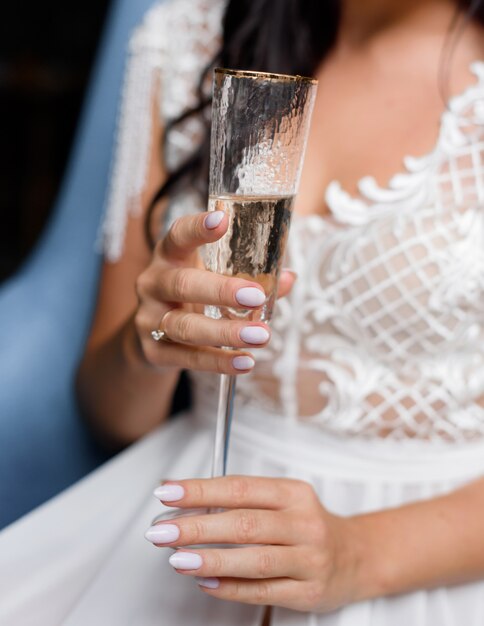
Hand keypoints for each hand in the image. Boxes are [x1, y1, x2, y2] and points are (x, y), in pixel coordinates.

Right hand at [134, 211, 295, 374]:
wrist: (148, 338)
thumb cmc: (190, 297)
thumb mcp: (211, 279)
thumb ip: (248, 278)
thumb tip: (287, 278)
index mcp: (169, 257)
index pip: (178, 236)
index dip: (197, 228)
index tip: (222, 220)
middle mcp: (153, 284)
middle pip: (182, 284)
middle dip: (221, 290)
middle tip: (256, 296)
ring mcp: (149, 319)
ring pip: (185, 326)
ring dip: (225, 332)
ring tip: (260, 336)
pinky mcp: (153, 352)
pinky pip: (187, 358)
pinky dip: (218, 362)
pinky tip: (244, 362)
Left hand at [145, 476, 358, 612]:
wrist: (356, 556)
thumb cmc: (306, 524)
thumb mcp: (282, 501)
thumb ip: (239, 500)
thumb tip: (183, 496)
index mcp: (293, 494)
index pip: (240, 488)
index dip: (201, 490)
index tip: (167, 492)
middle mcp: (304, 523)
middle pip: (244, 523)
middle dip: (197, 526)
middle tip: (161, 530)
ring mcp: (309, 559)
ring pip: (255, 559)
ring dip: (211, 559)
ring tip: (177, 558)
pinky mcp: (309, 592)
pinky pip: (264, 591)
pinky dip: (231, 588)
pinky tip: (205, 582)